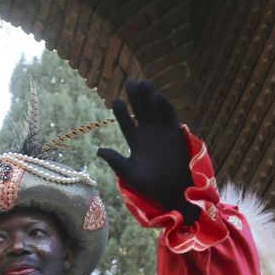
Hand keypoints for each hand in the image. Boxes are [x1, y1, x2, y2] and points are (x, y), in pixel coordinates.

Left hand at [96, 80, 197, 223]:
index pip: (126, 122)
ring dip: (149, 98)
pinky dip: (164, 107)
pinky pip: (170, 117)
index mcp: (135, 141)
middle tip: (130, 83)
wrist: (173, 192)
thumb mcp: (129, 173)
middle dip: (135, 97)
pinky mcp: (175, 133)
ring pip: (154, 110)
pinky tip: (157, 97)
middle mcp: (148, 133)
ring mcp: (162, 131)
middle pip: (140, 110)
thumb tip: (98, 149)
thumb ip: (116, 160)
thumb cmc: (151, 185)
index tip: (116, 101)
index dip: (121, 111)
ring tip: (143, 84)